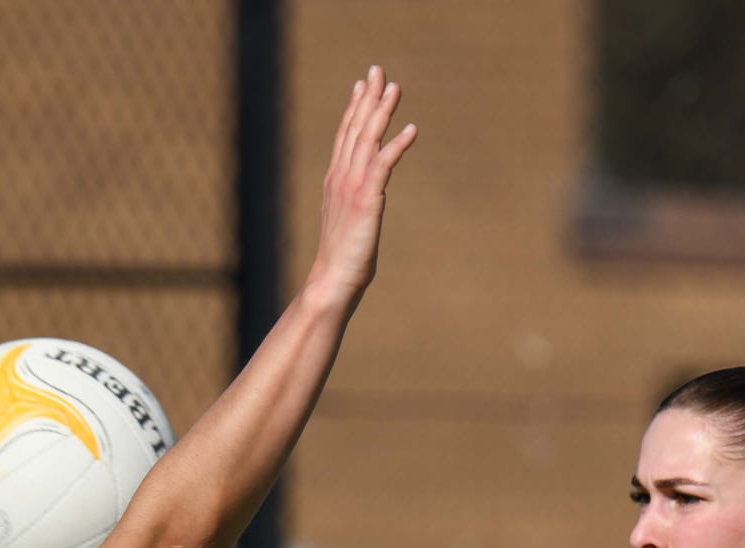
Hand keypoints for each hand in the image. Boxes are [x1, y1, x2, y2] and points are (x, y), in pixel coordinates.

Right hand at [306, 66, 417, 302]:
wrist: (333, 280)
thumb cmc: (342, 260)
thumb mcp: (349, 224)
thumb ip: (356, 206)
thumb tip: (364, 206)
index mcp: (335, 180)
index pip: (345, 136)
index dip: (354, 108)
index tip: (361, 85)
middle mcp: (341, 177)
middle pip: (355, 128)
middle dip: (367, 97)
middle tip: (377, 70)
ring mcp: (352, 186)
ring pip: (368, 139)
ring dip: (382, 111)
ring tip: (394, 87)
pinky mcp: (366, 199)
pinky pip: (383, 165)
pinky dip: (397, 145)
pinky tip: (411, 129)